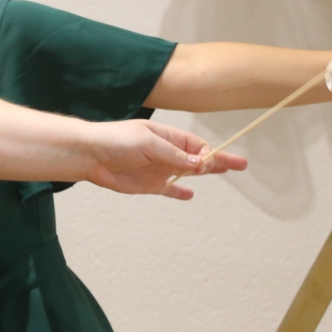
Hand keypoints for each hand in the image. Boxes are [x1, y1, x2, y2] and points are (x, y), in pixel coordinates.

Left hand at [84, 119, 246, 200]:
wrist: (89, 155)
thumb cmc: (116, 140)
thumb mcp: (147, 143)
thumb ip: (173, 154)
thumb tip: (199, 162)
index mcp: (168, 137)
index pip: (197, 146)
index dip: (207, 155)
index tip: (206, 164)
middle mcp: (167, 153)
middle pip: (199, 157)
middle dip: (219, 160)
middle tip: (242, 164)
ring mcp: (159, 169)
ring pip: (188, 172)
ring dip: (205, 173)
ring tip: (225, 172)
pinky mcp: (148, 185)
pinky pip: (169, 189)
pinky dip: (179, 192)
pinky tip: (190, 195)